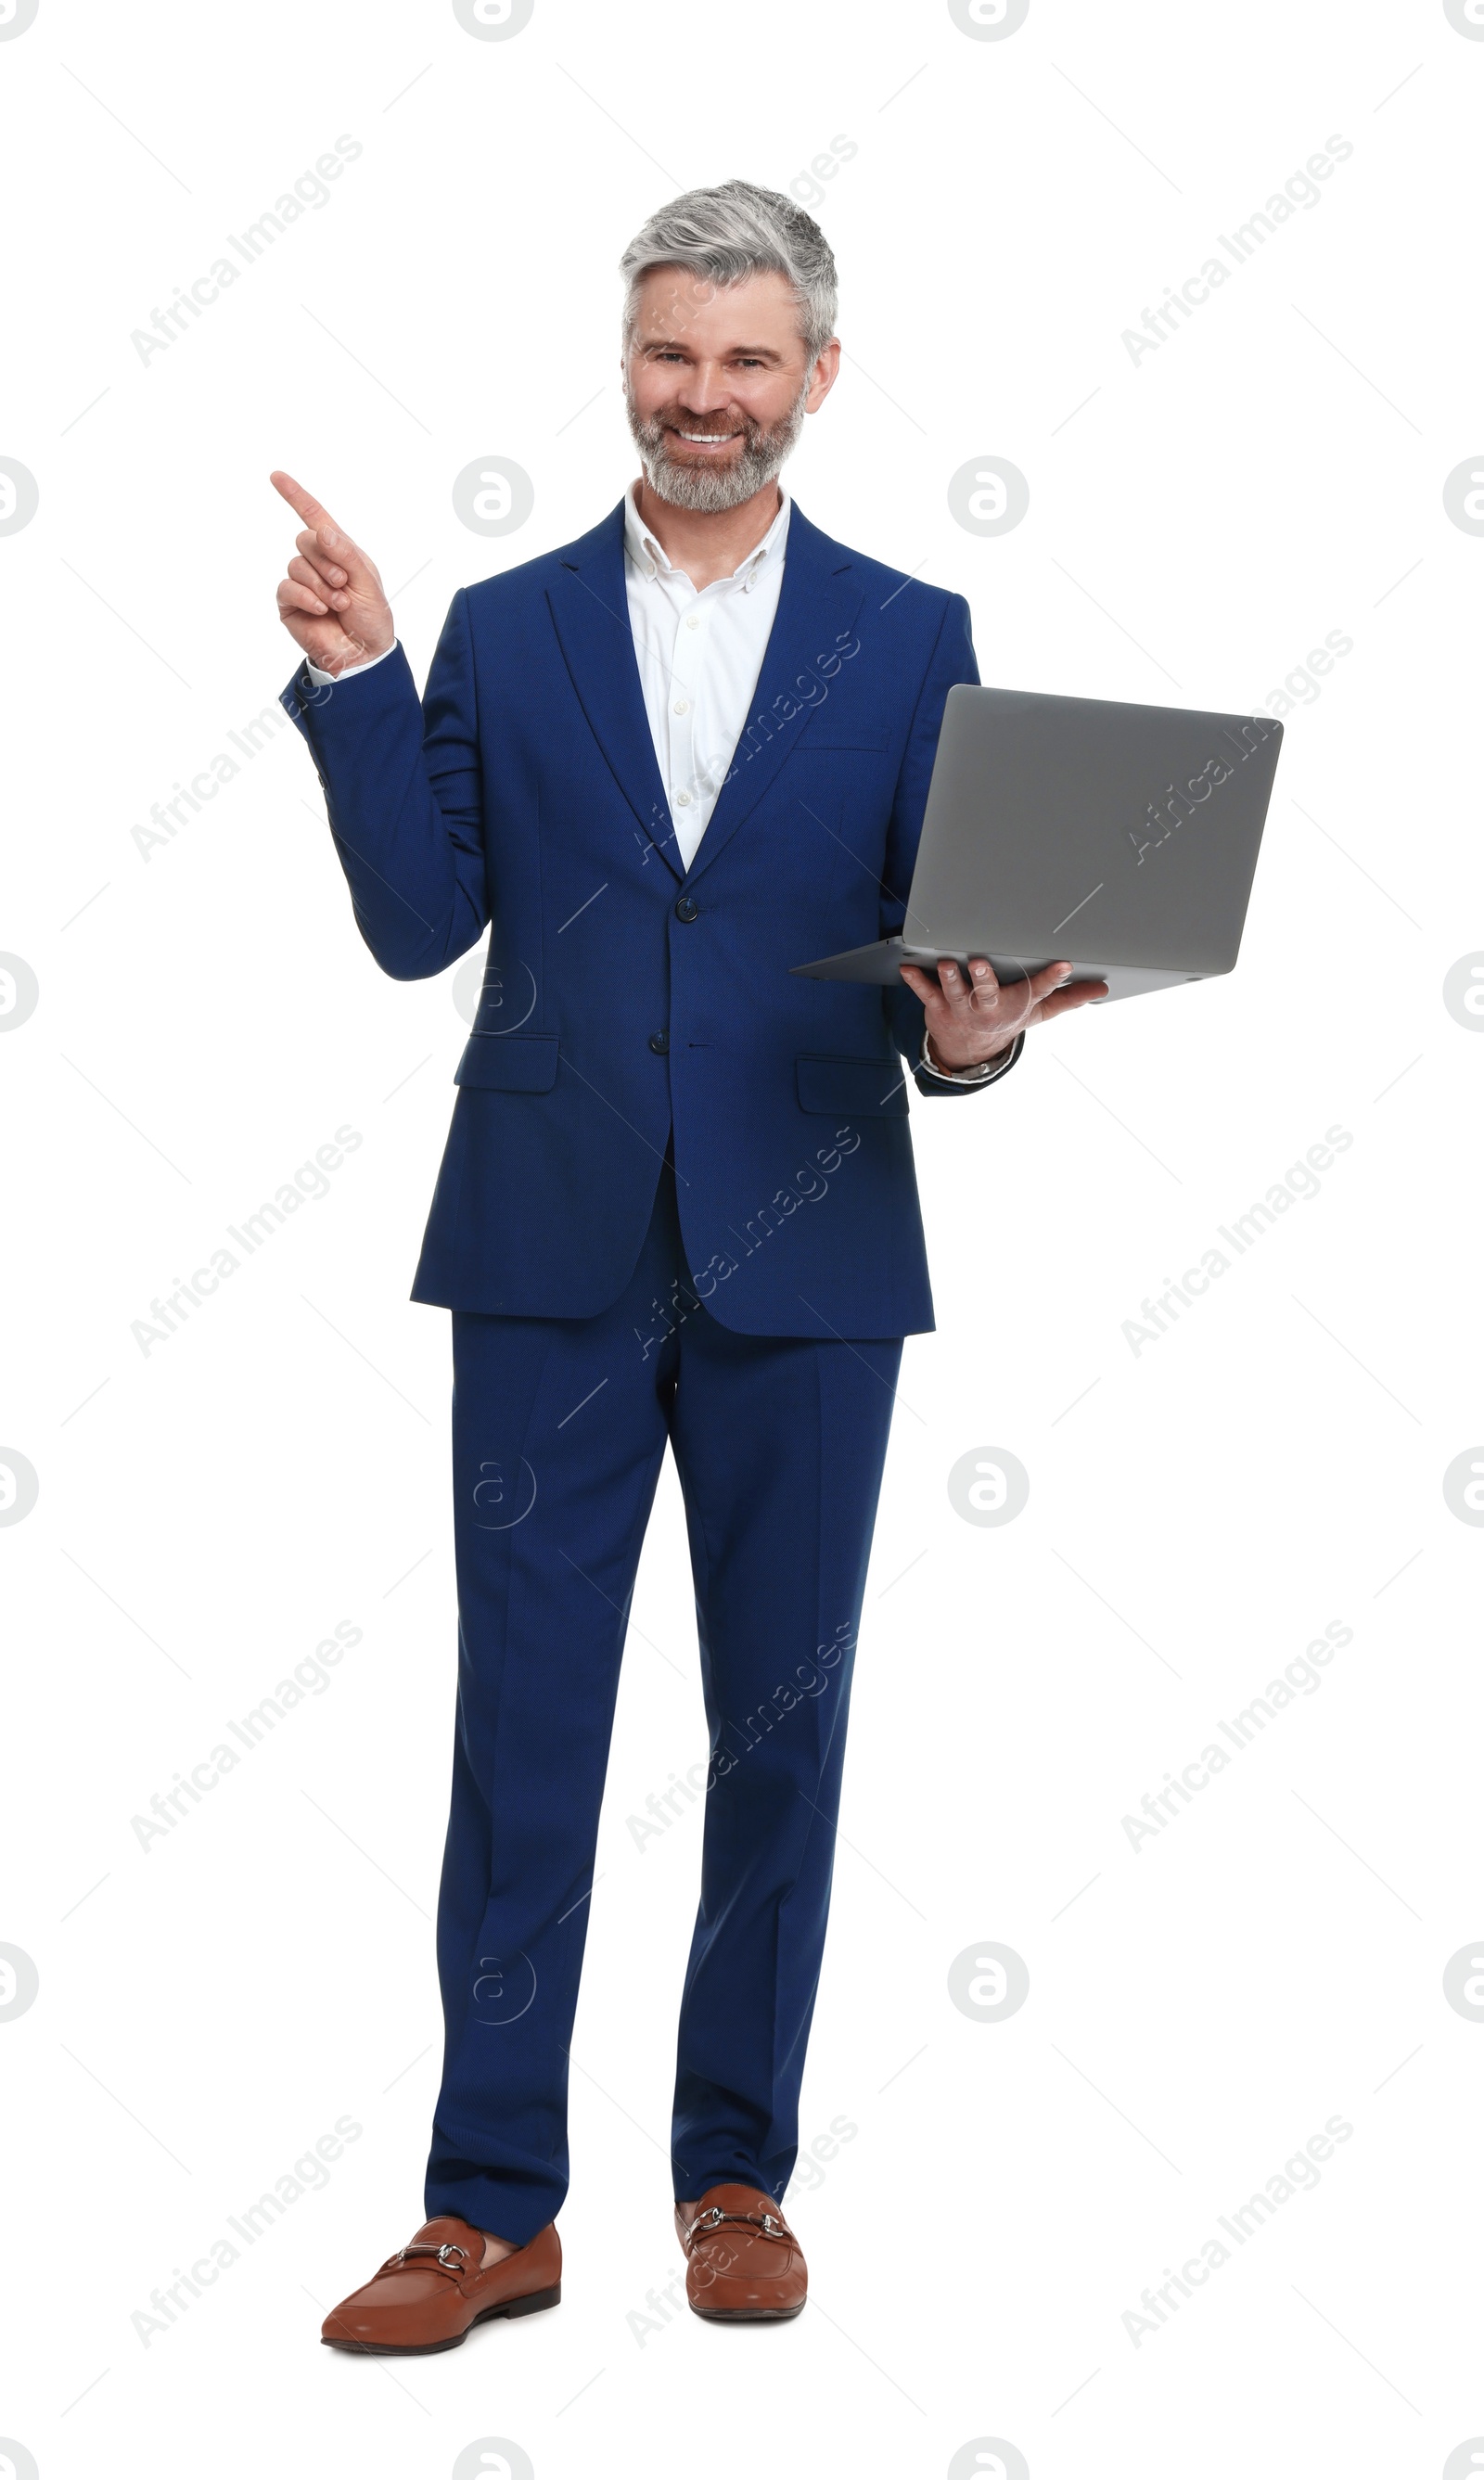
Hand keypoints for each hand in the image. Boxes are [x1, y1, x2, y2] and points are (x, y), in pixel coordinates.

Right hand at [270, 469, 394, 675]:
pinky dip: (306, 597)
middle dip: (326, 561)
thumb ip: (346, 554)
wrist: (363, 654)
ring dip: (320, 584)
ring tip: (338, 603)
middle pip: (304, 539)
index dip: (296, 495)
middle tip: (344, 584)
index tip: (276, 476)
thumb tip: (322, 530)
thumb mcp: (368, 582)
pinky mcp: (289, 603)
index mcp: (339, 550)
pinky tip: (322, 610)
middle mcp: (318, 562)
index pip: (314, 517)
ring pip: (296, 565)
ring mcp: (301, 582)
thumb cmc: (370, 618)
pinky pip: (287, 587)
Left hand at [898, 955, 1108, 1070]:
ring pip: (954, 991)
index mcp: (1016, 1004)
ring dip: (949, 978)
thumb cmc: (1005, 1020)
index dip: (1053, 979)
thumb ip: (1068, 998)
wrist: (969, 1052)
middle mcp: (988, 1007)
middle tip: (979, 963)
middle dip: (984, 979)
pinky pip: (924, 993)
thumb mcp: (1037, 1012)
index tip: (1065, 965)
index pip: (1039, 991)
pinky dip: (916, 982)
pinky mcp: (938, 1006)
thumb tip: (1102, 989)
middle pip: (988, 992)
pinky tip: (907, 969)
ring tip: (947, 964)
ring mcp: (961, 1008)